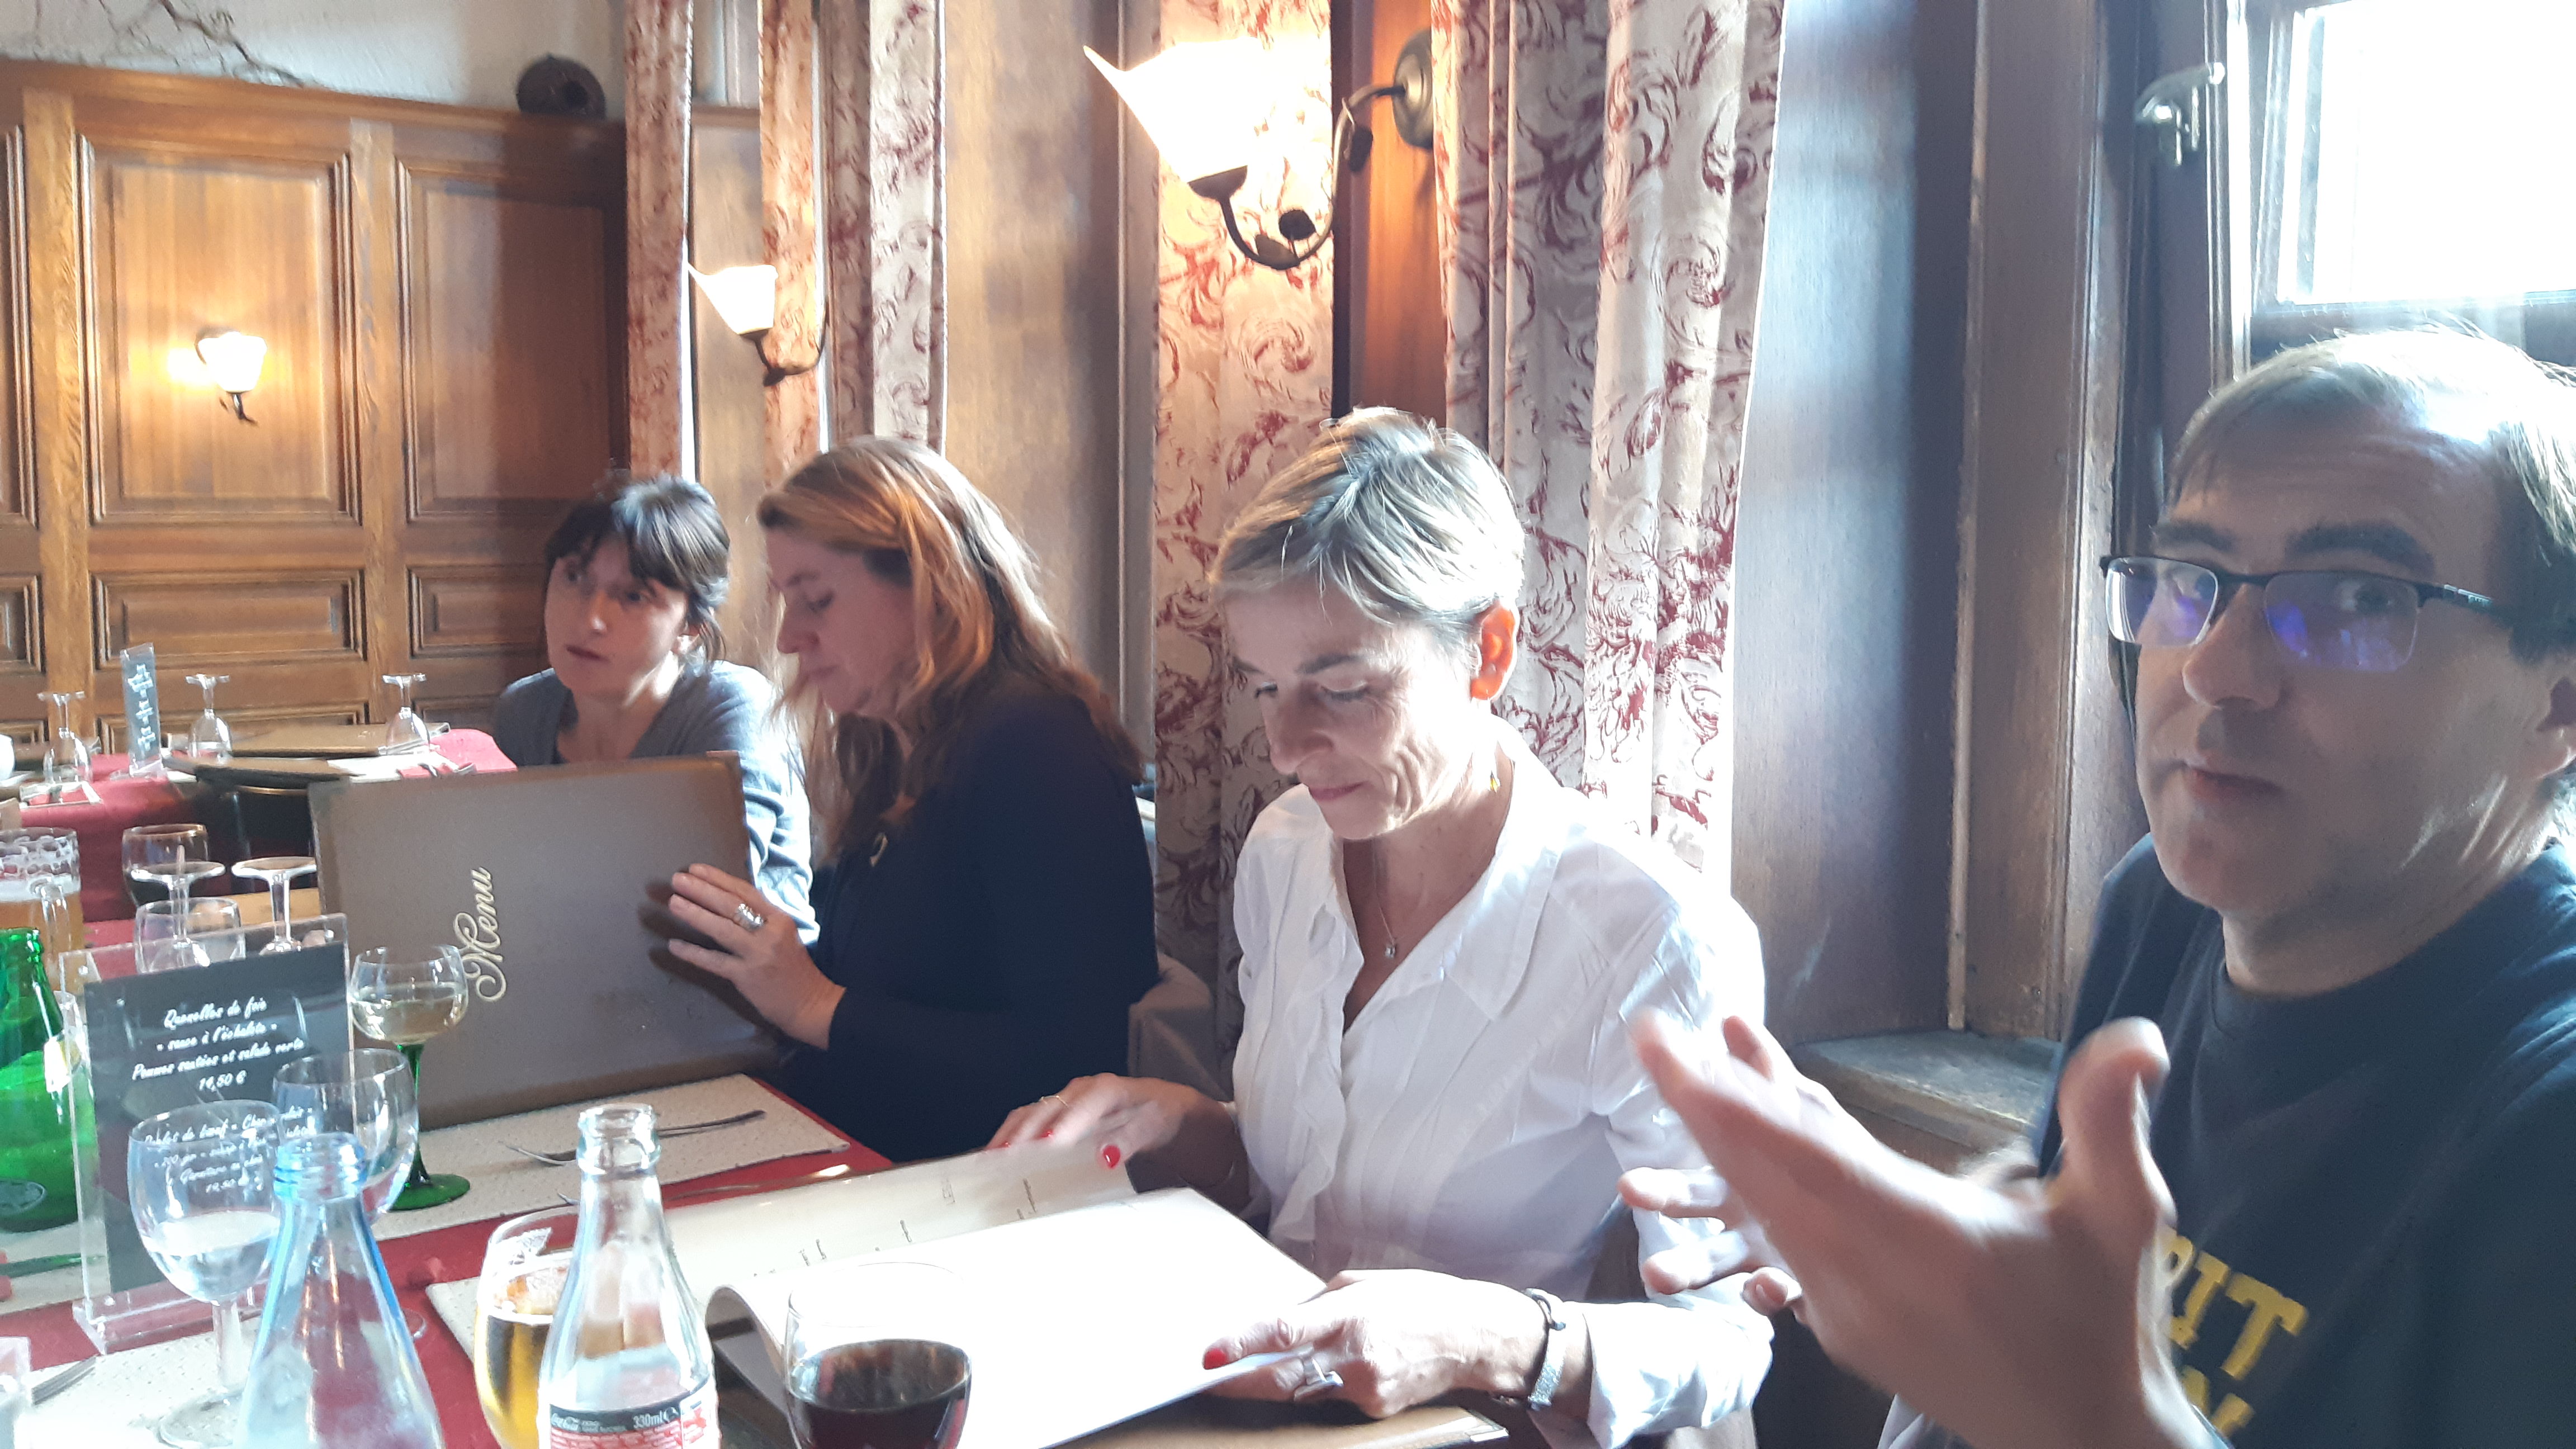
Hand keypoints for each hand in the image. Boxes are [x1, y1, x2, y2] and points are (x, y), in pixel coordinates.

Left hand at [665, 864, 841, 1047]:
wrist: (811, 1004)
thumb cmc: (795, 969)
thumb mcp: (785, 935)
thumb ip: (762, 919)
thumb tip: (728, 900)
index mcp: (780, 919)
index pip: (746, 892)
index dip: (719, 879)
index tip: (696, 869)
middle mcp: (770, 933)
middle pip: (731, 906)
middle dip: (702, 890)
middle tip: (677, 880)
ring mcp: (758, 955)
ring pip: (721, 929)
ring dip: (695, 914)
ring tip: (674, 902)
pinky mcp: (746, 977)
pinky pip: (714, 962)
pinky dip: (693, 953)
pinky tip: (674, 945)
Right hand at [988, 1074, 1218, 1174]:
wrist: (1159, 1108)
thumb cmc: (1155, 1116)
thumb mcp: (1150, 1128)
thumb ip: (1129, 1141)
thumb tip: (1105, 1158)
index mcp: (1106, 1089)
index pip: (1084, 1103)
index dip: (1067, 1121)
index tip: (1049, 1143)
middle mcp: (1081, 1090)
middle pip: (1049, 1108)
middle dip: (1027, 1131)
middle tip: (1005, 1158)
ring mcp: (1067, 1099)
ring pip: (1032, 1113)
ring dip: (1011, 1134)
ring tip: (991, 1159)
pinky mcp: (1059, 1111)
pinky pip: (1030, 1119)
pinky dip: (1013, 1135)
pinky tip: (998, 1154)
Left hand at [1203, 1269, 1549, 1417]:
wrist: (1473, 1337)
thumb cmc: (1417, 1300)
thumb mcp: (1362, 1284)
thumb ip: (1316, 1305)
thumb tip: (1277, 1325)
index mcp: (1350, 1314)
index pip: (1285, 1332)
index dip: (1242, 1345)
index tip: (1209, 1356)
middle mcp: (1354, 1356)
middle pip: (1282, 1379)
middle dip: (1240, 1383)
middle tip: (1208, 1381)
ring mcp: (1365, 1389)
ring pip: (1304, 1392)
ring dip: (1282, 1381)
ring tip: (1267, 1366)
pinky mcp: (1375, 1409)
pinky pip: (1333, 1399)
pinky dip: (1325, 1386)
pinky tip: (1341, 1368)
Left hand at [1633, 1012, 2203, 1448]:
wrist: (2082, 1437)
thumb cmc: (2107, 1321)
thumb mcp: (2124, 1215)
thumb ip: (2110, 1118)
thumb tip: (2138, 1031)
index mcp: (1924, 1234)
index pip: (1806, 1153)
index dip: (1736, 1098)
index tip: (1679, 1052)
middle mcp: (1867, 1273)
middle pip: (1762, 1177)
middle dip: (1702, 1106)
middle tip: (1649, 1041)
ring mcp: (1847, 1311)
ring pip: (1762, 1217)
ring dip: (1715, 1151)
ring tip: (1676, 1089)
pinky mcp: (1843, 1332)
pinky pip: (1781, 1254)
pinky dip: (1749, 1200)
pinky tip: (1724, 1164)